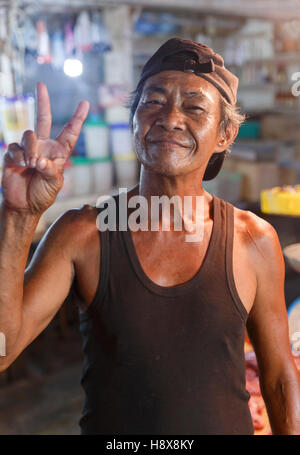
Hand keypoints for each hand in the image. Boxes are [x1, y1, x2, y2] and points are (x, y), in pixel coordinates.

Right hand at [1, 82, 89, 213]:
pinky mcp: (12, 154)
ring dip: (31, 148)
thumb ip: (50, 170)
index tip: (85, 103)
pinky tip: (22, 165)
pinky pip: (15, 147)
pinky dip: (19, 155)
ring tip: (32, 164)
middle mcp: (43, 147)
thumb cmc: (42, 195)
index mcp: (58, 153)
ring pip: (29, 134)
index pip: (69, 133)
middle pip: (43, 119)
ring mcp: (27, 149)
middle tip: (41, 84)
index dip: (77, 118)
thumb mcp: (54, 184)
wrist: (23, 205)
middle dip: (42, 101)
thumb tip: (39, 159)